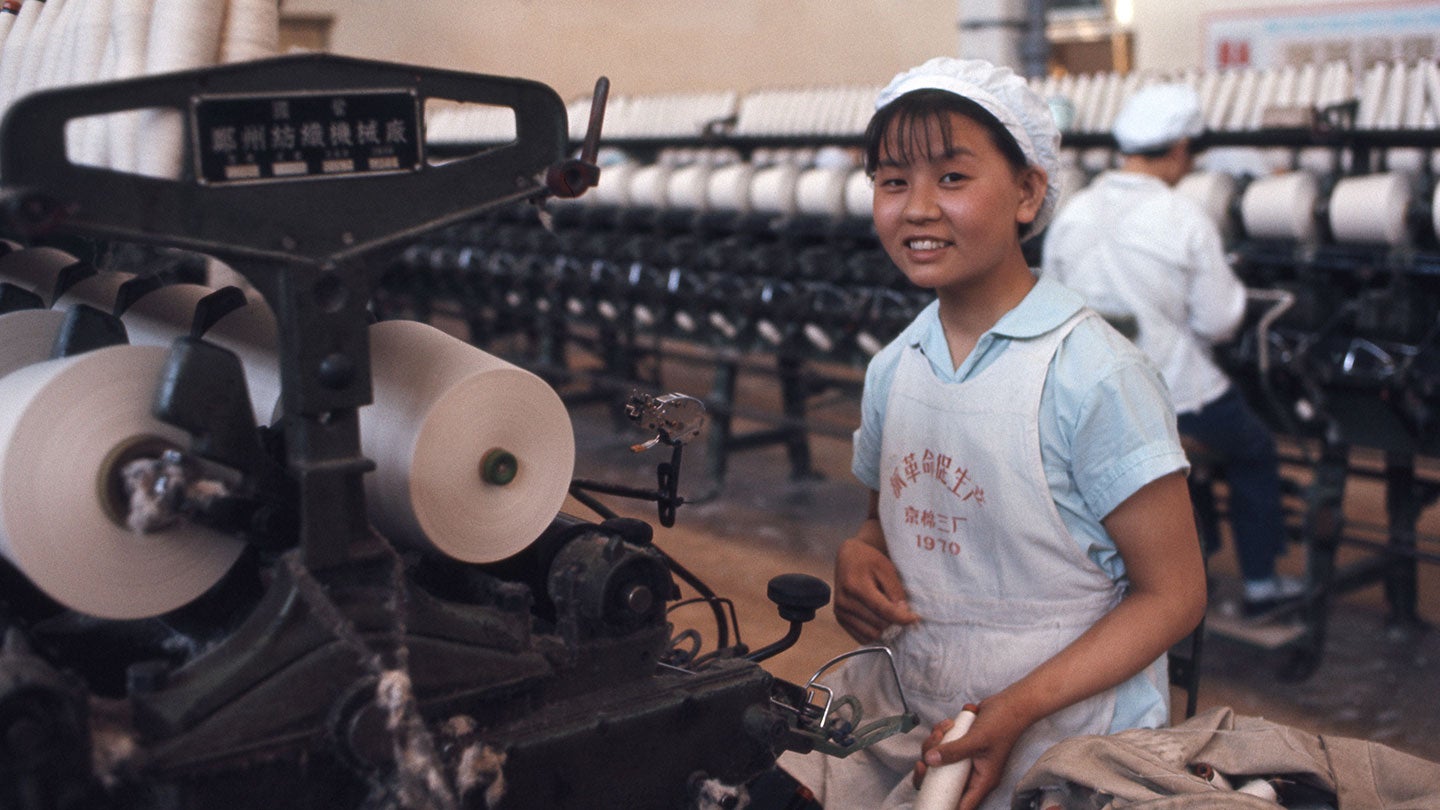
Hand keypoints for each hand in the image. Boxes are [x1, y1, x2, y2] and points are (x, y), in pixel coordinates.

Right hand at [832, 536, 918, 642]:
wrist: (849, 558)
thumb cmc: (869, 560)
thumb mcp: (886, 569)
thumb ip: (895, 592)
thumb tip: (904, 614)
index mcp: (855, 586)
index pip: (882, 610)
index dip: (902, 618)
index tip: (915, 619)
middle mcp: (844, 602)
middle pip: (878, 624)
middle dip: (894, 622)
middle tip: (902, 613)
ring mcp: (840, 612)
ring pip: (871, 634)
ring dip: (885, 629)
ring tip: (890, 615)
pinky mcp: (840, 619)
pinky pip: (863, 637)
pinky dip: (875, 632)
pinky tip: (880, 620)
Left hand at [912, 698, 1028, 809]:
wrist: (1009, 703)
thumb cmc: (1001, 724)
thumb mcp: (977, 739)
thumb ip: (954, 751)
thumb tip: (928, 761)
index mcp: (981, 781)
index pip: (962, 804)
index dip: (944, 804)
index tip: (927, 794)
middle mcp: (972, 773)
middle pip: (943, 783)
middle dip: (929, 770)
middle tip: (923, 760)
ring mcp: (965, 759)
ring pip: (939, 761)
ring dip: (934, 745)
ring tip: (941, 731)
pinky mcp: (960, 745)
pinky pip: (942, 745)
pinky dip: (939, 735)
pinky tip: (947, 723)